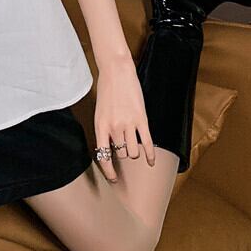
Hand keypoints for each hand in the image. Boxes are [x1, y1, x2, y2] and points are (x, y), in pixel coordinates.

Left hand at [93, 60, 154, 181]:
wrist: (116, 71)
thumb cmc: (107, 90)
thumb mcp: (100, 112)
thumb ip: (105, 130)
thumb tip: (111, 149)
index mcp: (100, 126)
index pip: (103, 157)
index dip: (108, 171)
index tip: (113, 178)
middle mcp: (113, 128)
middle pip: (121, 155)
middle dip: (124, 154)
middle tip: (125, 149)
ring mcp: (128, 124)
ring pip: (133, 152)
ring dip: (135, 152)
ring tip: (134, 144)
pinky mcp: (141, 119)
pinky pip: (147, 143)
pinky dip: (150, 155)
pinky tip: (151, 162)